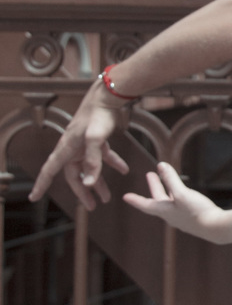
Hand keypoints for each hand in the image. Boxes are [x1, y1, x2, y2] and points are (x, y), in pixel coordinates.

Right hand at [30, 81, 130, 210]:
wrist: (109, 97)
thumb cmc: (98, 115)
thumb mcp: (96, 139)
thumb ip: (93, 162)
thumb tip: (88, 183)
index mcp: (66, 148)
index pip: (50, 170)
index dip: (41, 184)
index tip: (33, 198)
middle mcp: (73, 148)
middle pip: (75, 175)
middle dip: (83, 192)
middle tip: (93, 206)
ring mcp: (85, 145)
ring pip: (90, 169)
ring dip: (98, 182)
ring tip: (107, 197)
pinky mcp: (97, 140)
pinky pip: (103, 157)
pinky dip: (113, 164)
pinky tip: (124, 170)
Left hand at [123, 163, 230, 240]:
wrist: (217, 228)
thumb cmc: (197, 212)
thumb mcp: (181, 193)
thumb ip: (171, 179)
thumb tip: (160, 165)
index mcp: (165, 211)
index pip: (146, 204)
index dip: (135, 199)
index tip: (125, 197)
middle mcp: (172, 216)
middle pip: (159, 200)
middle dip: (154, 187)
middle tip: (150, 175)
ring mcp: (183, 218)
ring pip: (170, 202)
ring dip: (166, 190)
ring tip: (166, 181)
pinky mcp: (193, 218)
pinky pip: (180, 205)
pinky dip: (177, 196)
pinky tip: (182, 194)